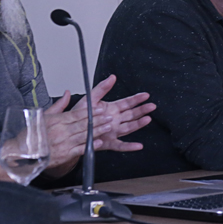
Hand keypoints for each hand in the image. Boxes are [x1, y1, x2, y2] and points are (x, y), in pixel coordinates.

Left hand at [40, 75, 154, 175]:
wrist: (71, 132)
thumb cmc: (79, 116)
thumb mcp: (90, 99)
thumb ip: (101, 88)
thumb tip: (112, 77)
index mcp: (111, 109)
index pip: (127, 103)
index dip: (136, 99)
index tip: (145, 95)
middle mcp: (114, 121)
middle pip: (131, 114)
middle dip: (142, 110)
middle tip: (151, 106)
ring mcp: (113, 132)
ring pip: (129, 127)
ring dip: (139, 124)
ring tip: (148, 119)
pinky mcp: (108, 143)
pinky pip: (120, 145)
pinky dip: (129, 146)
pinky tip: (138, 146)